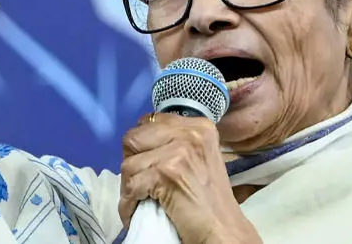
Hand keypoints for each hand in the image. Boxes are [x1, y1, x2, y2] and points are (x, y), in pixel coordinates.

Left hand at [120, 113, 260, 243]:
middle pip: (134, 138)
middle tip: (137, 183)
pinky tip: (135, 211)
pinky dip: (128, 204)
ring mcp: (178, 152)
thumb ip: (176, 144)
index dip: (142, 145)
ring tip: (138, 200)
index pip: (151, 121)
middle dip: (131, 163)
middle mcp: (190, 133)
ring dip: (128, 187)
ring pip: (128, 164)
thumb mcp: (200, 159)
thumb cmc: (211, 201)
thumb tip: (142, 142)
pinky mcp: (166, 173)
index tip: (144, 163)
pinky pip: (131, 186)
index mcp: (199, 127)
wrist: (224, 231)